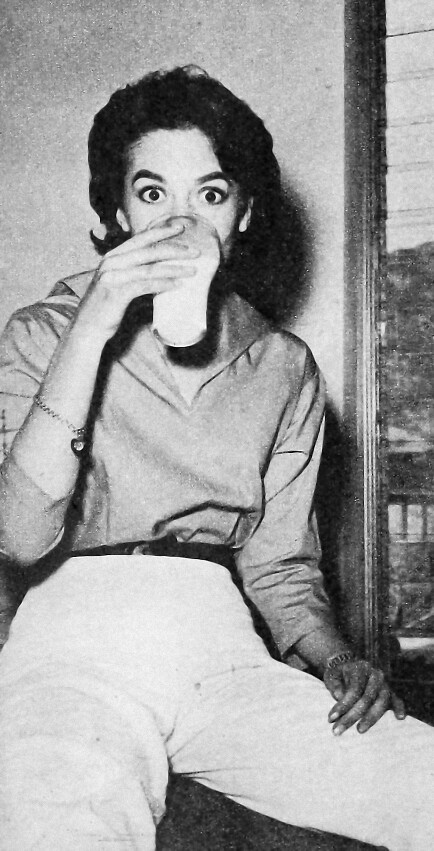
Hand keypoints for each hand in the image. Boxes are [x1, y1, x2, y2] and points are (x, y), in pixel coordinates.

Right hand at [75, 221, 200, 341]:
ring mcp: (113, 276)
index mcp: (113, 256)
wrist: (87, 327)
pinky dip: (164, 284)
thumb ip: (136, 276)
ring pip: (150, 268)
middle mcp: (111, 262)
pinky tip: (178, 285)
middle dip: (175, 249)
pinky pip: (145, 285)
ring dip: (174, 268)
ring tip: (192, 270)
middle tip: (195, 252)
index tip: (180, 227)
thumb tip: (163, 276)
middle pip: (149, 250)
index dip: (161, 231)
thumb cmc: (106, 308)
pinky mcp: (116, 292)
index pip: (140, 238)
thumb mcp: (119, 284)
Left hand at [324, 659, 405, 734]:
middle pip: (366, 698)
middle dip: (352, 716)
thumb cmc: (340, 674)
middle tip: (338, 731)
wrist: (352, 665)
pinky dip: (399, 707)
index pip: (353, 689)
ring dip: (370, 718)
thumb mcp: (332, 675)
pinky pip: (397, 699)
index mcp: (360, 668)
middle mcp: (375, 674)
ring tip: (359, 730)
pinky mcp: (391, 692)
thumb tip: (339, 696)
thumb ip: (334, 684)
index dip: (342, 705)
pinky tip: (400, 717)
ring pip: (381, 702)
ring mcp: (384, 683)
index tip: (330, 719)